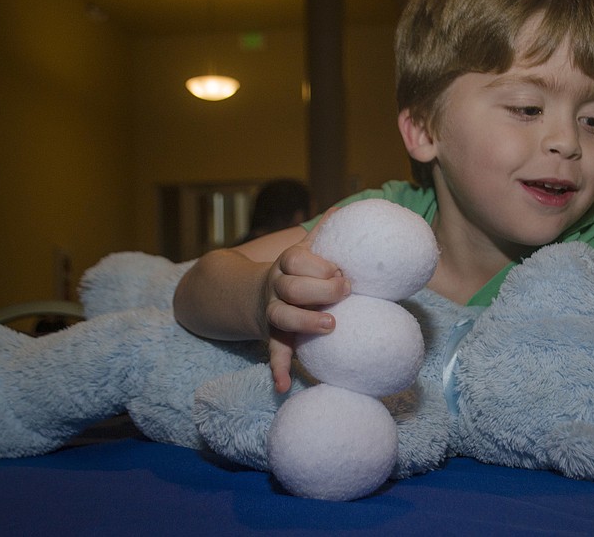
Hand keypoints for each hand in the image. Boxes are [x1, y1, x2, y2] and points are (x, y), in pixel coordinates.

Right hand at [265, 208, 349, 391]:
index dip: (319, 264)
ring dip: (305, 321)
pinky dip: (278, 369)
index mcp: (287, 264)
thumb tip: (345, 209)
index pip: (298, 258)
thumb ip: (323, 234)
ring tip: (330, 326)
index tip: (341, 270)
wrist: (248, 296)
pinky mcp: (271, 336)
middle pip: (292, 286)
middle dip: (320, 289)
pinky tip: (284, 385)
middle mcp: (276, 287)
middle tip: (345, 292)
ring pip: (281, 316)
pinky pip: (273, 352)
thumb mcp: (303, 250)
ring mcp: (271, 312)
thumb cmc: (292, 273)